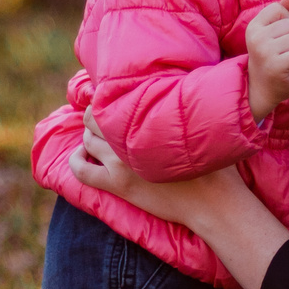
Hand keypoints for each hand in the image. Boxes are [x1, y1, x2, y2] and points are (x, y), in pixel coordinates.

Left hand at [70, 115, 248, 228]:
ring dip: (89, 136)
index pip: (113, 99)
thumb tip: (185, 88)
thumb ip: (186, 108)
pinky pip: (82, 172)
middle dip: (95, 115)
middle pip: (95, 117)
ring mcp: (120, 163)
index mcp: (149, 119)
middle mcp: (130, 137)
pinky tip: (83, 156)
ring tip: (99, 138)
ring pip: (87, 140)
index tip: (116, 100)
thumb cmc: (213, 162)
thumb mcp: (202, 125)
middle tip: (106, 119)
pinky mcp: (118, 185)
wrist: (213, 201)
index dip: (110, 98)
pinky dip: (75, 161)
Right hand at [245, 0, 288, 119]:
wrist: (262, 89)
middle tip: (281, 53)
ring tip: (286, 60)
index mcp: (254, 27)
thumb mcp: (273, 33)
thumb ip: (282, 14)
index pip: (279, 9)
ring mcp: (265, 52)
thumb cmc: (270, 57)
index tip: (277, 38)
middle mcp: (256, 38)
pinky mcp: (275, 66)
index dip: (285, 23)